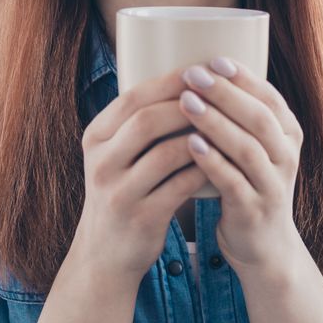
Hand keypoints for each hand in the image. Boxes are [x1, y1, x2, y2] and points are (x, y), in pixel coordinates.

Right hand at [73, 65, 212, 285]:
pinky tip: (224, 161)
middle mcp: (101, 162)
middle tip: (219, 96)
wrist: (107, 252)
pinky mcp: (141, 217)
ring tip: (227, 125)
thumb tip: (187, 80)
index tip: (201, 70)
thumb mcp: (116, 155)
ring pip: (166, 154)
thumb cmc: (123, 191)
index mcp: (95, 138)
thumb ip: (138, 124)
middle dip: (187, 105)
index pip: (132, 99)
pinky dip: (204, 170)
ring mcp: (118, 192)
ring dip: (201, 137)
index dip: (168, 82)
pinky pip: (180, 186)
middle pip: (147, 121)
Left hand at [178, 56, 306, 277]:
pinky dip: (212, 161)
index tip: (213, 59)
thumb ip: (235, 115)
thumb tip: (194, 70)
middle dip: (225, 94)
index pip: (269, 97)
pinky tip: (190, 144)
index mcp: (287, 134)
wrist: (262, 246)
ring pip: (247, 148)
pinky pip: (234, 182)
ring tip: (186, 103)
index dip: (243, 77)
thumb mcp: (251, 146)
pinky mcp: (253, 210)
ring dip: (215, 123)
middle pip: (259, 119)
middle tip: (193, 75)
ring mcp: (272, 185)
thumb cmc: (246, 182)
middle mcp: (286, 157)